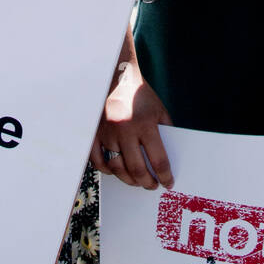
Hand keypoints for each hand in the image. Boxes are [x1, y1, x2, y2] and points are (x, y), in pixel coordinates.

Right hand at [91, 58, 173, 189]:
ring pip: (117, 168)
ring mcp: (107, 133)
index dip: (165, 176)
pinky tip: (115, 171)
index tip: (168, 182)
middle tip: (152, 186)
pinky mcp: (94, 133)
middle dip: (147, 183)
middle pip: (137, 170)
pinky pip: (97, 161)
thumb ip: (165, 133)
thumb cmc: (140, 96)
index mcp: (145, 124)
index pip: (158, 160)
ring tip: (136, 181)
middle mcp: (125, 130)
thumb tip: (169, 158)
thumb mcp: (159, 111)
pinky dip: (107, 170)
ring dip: (128, 180)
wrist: (116, 77)